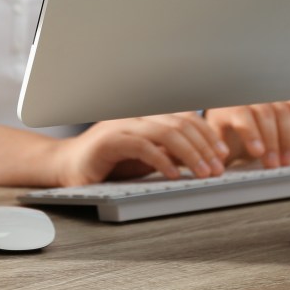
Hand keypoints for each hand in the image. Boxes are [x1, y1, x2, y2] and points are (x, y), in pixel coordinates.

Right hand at [51, 113, 231, 186]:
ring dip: (190, 154)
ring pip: (166, 132)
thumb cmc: (107, 163)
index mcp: (147, 115)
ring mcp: (122, 125)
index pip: (185, 116)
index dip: (207, 133)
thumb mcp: (146, 156)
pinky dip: (162, 160)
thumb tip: (203, 157)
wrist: (65, 166)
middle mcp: (136, 115)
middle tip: (218, 168)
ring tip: (203, 173)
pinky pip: (142, 146)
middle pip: (180, 122)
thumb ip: (169, 152)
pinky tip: (174, 174)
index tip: (223, 153)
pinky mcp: (109, 141)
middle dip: (204, 146)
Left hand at [203, 101, 289, 167]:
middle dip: (272, 142)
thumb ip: (217, 149)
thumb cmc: (229, 127)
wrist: (239, 109)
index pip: (241, 113)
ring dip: (287, 139)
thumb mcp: (219, 136)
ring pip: (283, 111)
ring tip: (286, 161)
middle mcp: (250, 96)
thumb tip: (215, 166)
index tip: (258, 152)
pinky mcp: (285, 98)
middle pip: (265, 114)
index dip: (251, 133)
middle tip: (274, 165)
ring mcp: (269, 95)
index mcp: (230, 105)